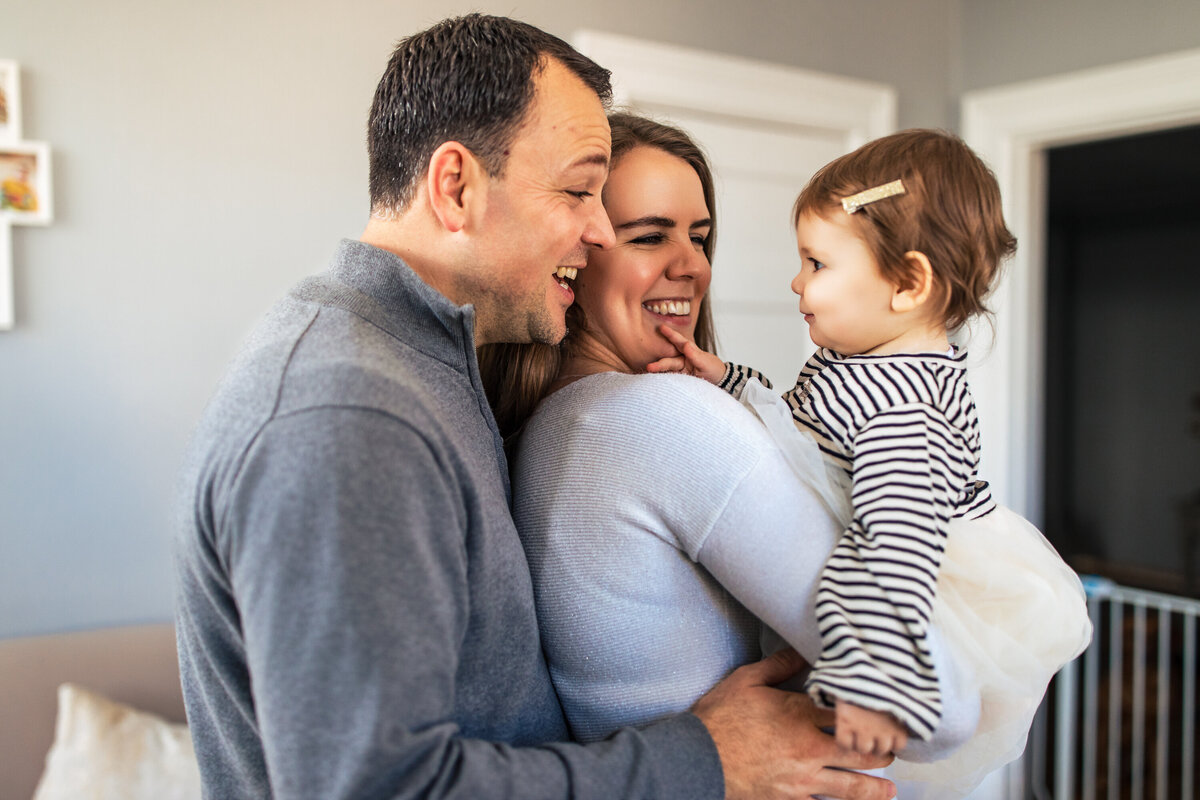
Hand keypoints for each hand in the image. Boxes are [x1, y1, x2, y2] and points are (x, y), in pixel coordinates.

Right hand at [645, 324, 726, 382]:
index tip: (661, 327)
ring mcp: (679, 370)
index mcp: (689, 352)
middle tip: (650, 367)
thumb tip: (686, 344)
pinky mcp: (679, 380)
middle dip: (659, 364)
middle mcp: (682, 360)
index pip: (678, 342)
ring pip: (666, 370)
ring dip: (658, 372)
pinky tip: (653, 381)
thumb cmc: (713, 370)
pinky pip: (669, 378)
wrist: (718, 383)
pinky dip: (661, 379)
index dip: (670, 335)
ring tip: (649, 374)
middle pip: (669, 361)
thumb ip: (695, 355)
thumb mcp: (706, 363)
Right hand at [692, 649, 894, 799]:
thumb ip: (779, 666)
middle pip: (860, 753)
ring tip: (889, 789)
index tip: (887, 713)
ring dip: (875, 789)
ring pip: (851, 788)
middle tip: (891, 750)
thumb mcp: (746, 681)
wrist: (697, 759)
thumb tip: (803, 652)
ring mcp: (801, 780)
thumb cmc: (720, 717)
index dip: (872, 712)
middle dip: (881, 752)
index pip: (848, 713)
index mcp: (799, 714)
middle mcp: (808, 748)